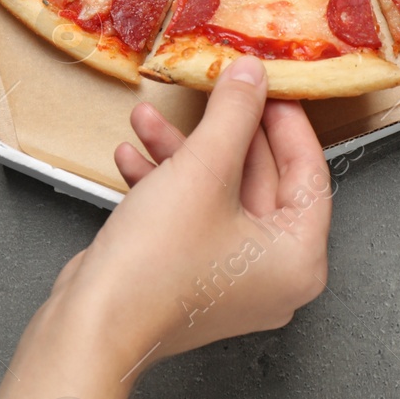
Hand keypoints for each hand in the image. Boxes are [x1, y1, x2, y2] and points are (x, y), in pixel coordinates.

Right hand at [0, 58, 331, 397]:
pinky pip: (192, 215)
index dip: (286, 120)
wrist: (91, 324)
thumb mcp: (203, 168)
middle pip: (260, 179)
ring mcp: (231, 278)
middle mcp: (273, 273)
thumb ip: (234, 113)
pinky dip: (165, 183)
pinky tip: (132, 156)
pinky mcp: (192, 276)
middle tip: (213, 90)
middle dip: (221, 131)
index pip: (309, 171)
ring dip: (181, 152)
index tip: (267, 86)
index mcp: (299, 257)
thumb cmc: (156, 265)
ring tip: (148, 119)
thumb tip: (252, 76)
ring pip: (217, 193)